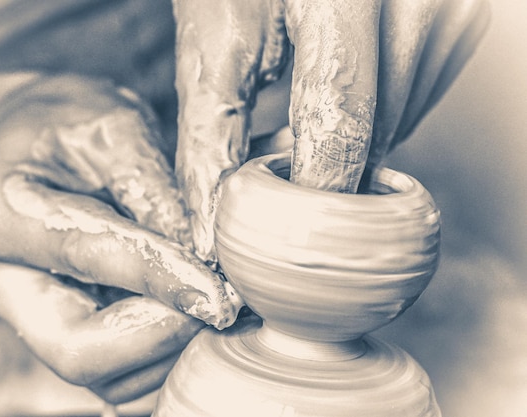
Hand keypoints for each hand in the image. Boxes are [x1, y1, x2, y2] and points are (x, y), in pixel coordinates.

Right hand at [0, 75, 241, 405]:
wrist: (37, 141)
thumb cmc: (71, 124)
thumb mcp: (114, 128)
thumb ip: (154, 190)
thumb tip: (207, 258)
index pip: (86, 257)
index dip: (161, 279)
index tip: (220, 294)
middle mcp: (1, 282)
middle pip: (76, 352)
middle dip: (160, 337)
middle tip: (220, 306)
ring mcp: (29, 316)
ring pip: (101, 376)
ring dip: (169, 352)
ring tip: (215, 305)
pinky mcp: (62, 327)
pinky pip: (115, 375)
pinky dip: (163, 357)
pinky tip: (195, 314)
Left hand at [172, 0, 490, 261]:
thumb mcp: (214, 48)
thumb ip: (211, 138)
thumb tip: (210, 233)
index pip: (340, 116)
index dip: (313, 185)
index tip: (289, 224)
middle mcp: (407, 0)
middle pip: (378, 130)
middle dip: (331, 170)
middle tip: (287, 173)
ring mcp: (441, 10)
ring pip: (402, 124)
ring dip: (356, 144)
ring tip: (310, 119)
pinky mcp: (455, 22)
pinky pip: (418, 103)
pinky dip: (379, 118)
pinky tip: (347, 96)